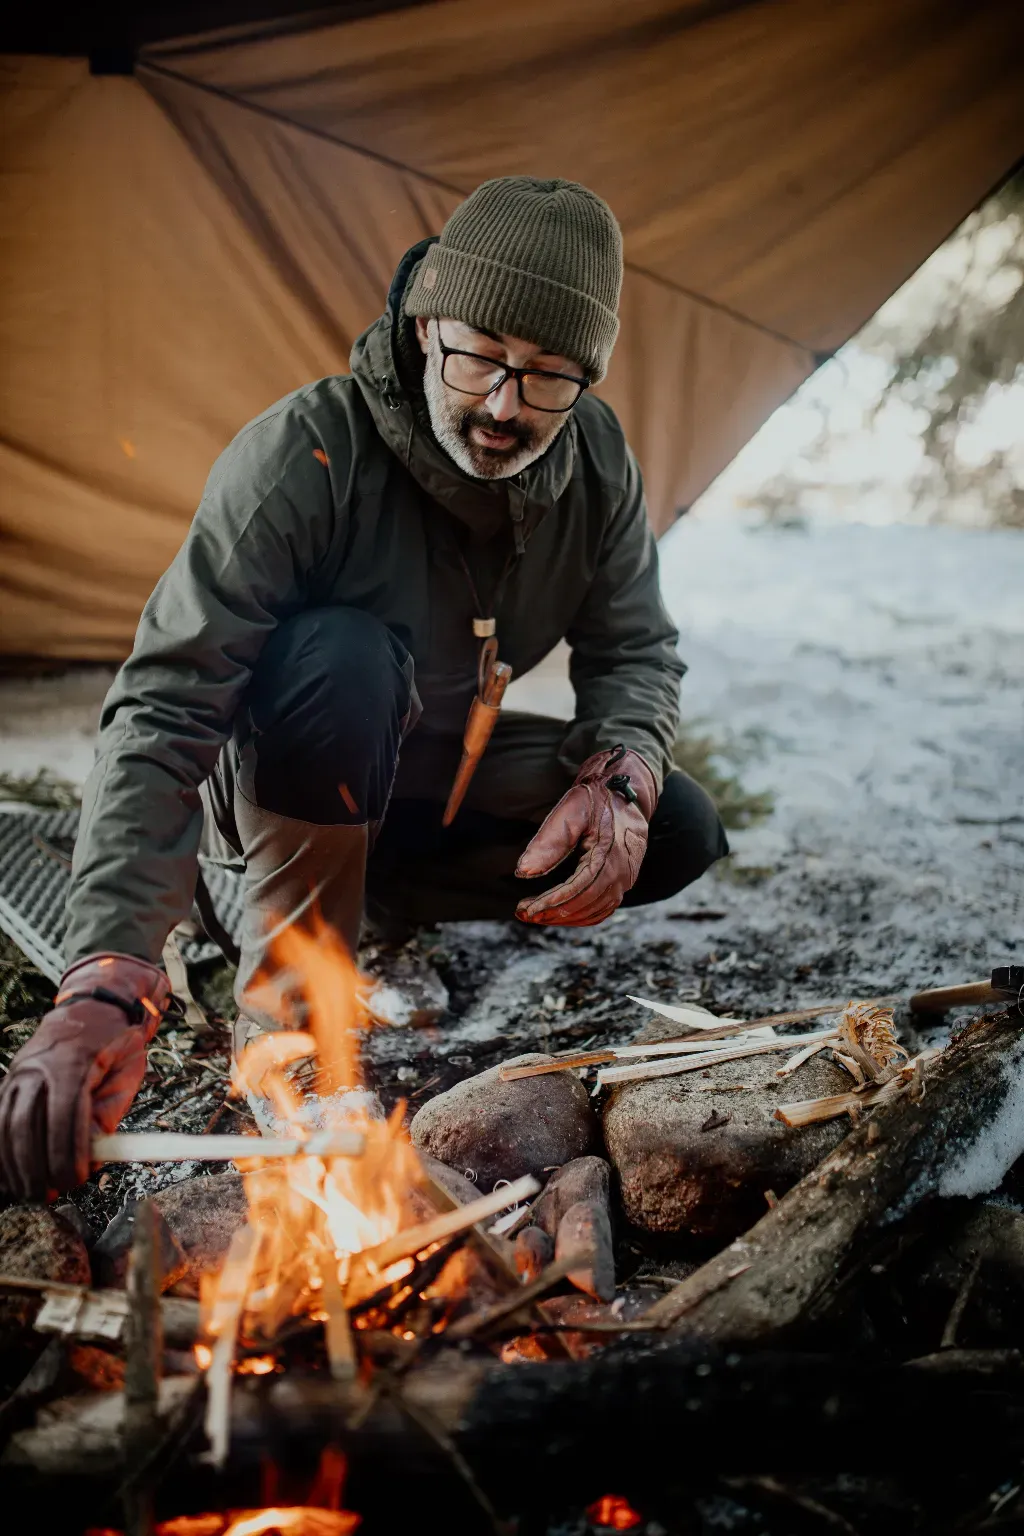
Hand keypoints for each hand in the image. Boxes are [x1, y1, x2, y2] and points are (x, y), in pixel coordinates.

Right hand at [0, 953, 170, 1199]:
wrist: (91, 1005)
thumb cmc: (115, 1042)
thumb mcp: (126, 1071)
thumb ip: (108, 1113)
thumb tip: (92, 1155)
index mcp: (72, 1062)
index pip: (64, 1114)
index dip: (67, 1151)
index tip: (76, 1179)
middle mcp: (38, 1066)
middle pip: (26, 1123)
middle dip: (35, 1165)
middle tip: (47, 1195)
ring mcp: (18, 1072)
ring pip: (3, 1123)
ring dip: (12, 1163)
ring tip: (26, 1191)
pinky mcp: (9, 1080)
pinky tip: (6, 1174)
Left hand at [515, 746, 656, 925]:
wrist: (625, 790)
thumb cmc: (595, 798)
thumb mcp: (569, 811)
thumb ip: (548, 842)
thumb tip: (522, 873)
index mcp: (610, 853)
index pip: (578, 889)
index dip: (550, 903)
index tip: (525, 909)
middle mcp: (623, 870)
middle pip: (586, 904)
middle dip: (553, 913)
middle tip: (524, 913)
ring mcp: (627, 877)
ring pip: (596, 911)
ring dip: (565, 918)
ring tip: (536, 914)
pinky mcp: (625, 880)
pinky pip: (604, 908)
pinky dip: (581, 916)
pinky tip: (560, 913)